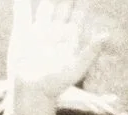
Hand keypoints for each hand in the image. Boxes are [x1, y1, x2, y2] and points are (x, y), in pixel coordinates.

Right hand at [4, 0, 100, 114]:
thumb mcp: (77, 68)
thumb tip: (105, 35)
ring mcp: (38, 32)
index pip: (78, 16)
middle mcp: (55, 34)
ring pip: (45, 8)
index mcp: (69, 40)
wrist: (31, 91)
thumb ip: (90, 51)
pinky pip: (22, 14)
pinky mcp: (22, 34)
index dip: (83, 4)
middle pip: (63, 8)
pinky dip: (22, 5)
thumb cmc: (56, 84)